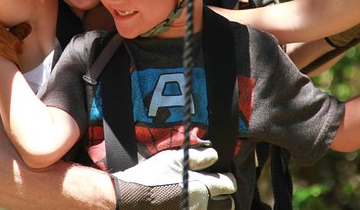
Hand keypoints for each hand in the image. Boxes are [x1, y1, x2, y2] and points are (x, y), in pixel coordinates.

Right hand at [112, 147, 235, 209]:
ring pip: (211, 209)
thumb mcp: (173, 159)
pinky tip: (181, 201)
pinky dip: (194, 207)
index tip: (221, 176)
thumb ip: (198, 157)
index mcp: (202, 188)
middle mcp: (201, 205)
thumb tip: (214, 155)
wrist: (129, 199)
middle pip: (227, 204)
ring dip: (208, 203)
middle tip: (208, 188)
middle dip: (221, 195)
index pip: (230, 185)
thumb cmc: (149, 177)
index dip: (226, 179)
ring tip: (193, 194)